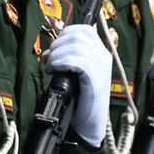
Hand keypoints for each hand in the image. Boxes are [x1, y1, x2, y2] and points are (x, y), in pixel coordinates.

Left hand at [45, 24, 111, 147]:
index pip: (84, 29)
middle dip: (58, 44)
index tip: (55, 47)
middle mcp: (104, 56)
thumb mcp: (75, 74)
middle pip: (77, 35)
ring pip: (75, 46)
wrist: (90, 123)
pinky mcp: (95, 78)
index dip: (66, 33)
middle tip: (49, 60)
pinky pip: (77, 60)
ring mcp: (101, 67)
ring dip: (57, 55)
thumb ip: (68, 58)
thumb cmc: (80, 100)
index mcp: (101, 52)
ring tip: (51, 68)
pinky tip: (55, 70)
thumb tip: (49, 51)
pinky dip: (61, 62)